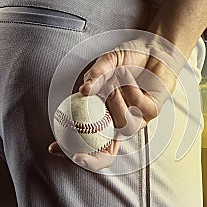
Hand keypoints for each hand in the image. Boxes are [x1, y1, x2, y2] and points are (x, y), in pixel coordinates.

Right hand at [48, 38, 185, 170]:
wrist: (153, 47)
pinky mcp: (153, 111)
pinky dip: (129, 87)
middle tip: (77, 156)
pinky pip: (138, 106)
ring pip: (124, 125)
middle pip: (106, 153)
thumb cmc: (128, 59)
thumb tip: (83, 91)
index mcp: (104, 115)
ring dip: (114, 103)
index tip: (54, 149)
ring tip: (112, 80)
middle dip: (91, 159)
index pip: (88, 141)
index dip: (70, 149)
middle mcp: (120, 122)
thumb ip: (95, 77)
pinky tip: (125, 74)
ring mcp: (138, 119)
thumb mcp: (106, 64)